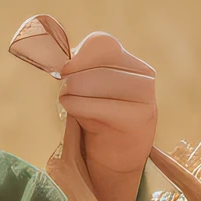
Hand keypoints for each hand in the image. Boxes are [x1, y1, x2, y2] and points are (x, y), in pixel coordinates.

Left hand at [58, 31, 156, 200]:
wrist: (117, 157)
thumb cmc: (99, 116)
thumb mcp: (91, 88)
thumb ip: (79, 69)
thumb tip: (55, 57)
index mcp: (132, 64)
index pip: (102, 44)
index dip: (78, 54)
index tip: (64, 71)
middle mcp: (144, 77)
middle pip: (95, 63)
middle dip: (73, 77)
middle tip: (67, 91)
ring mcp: (145, 98)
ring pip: (94, 81)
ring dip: (72, 93)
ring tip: (71, 103)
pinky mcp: (138, 119)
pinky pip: (95, 105)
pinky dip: (76, 107)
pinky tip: (76, 115)